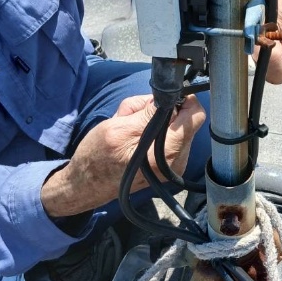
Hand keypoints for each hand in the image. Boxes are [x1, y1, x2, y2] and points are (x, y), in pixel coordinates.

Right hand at [41, 94, 205, 217]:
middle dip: (159, 111)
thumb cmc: (98, 158)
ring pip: (173, 127)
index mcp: (168, 151)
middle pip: (182, 120)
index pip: (195, 115)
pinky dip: (151, 133)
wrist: (86, 186)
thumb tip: (170, 98)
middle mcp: (177, 161)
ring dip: (151, 121)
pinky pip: (166, 139)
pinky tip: (133, 138)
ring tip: (128, 127)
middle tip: (133, 114)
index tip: (166, 94)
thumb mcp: (120, 126)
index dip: (184, 99)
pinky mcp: (166, 166)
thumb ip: (149, 112)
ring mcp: (173, 166)